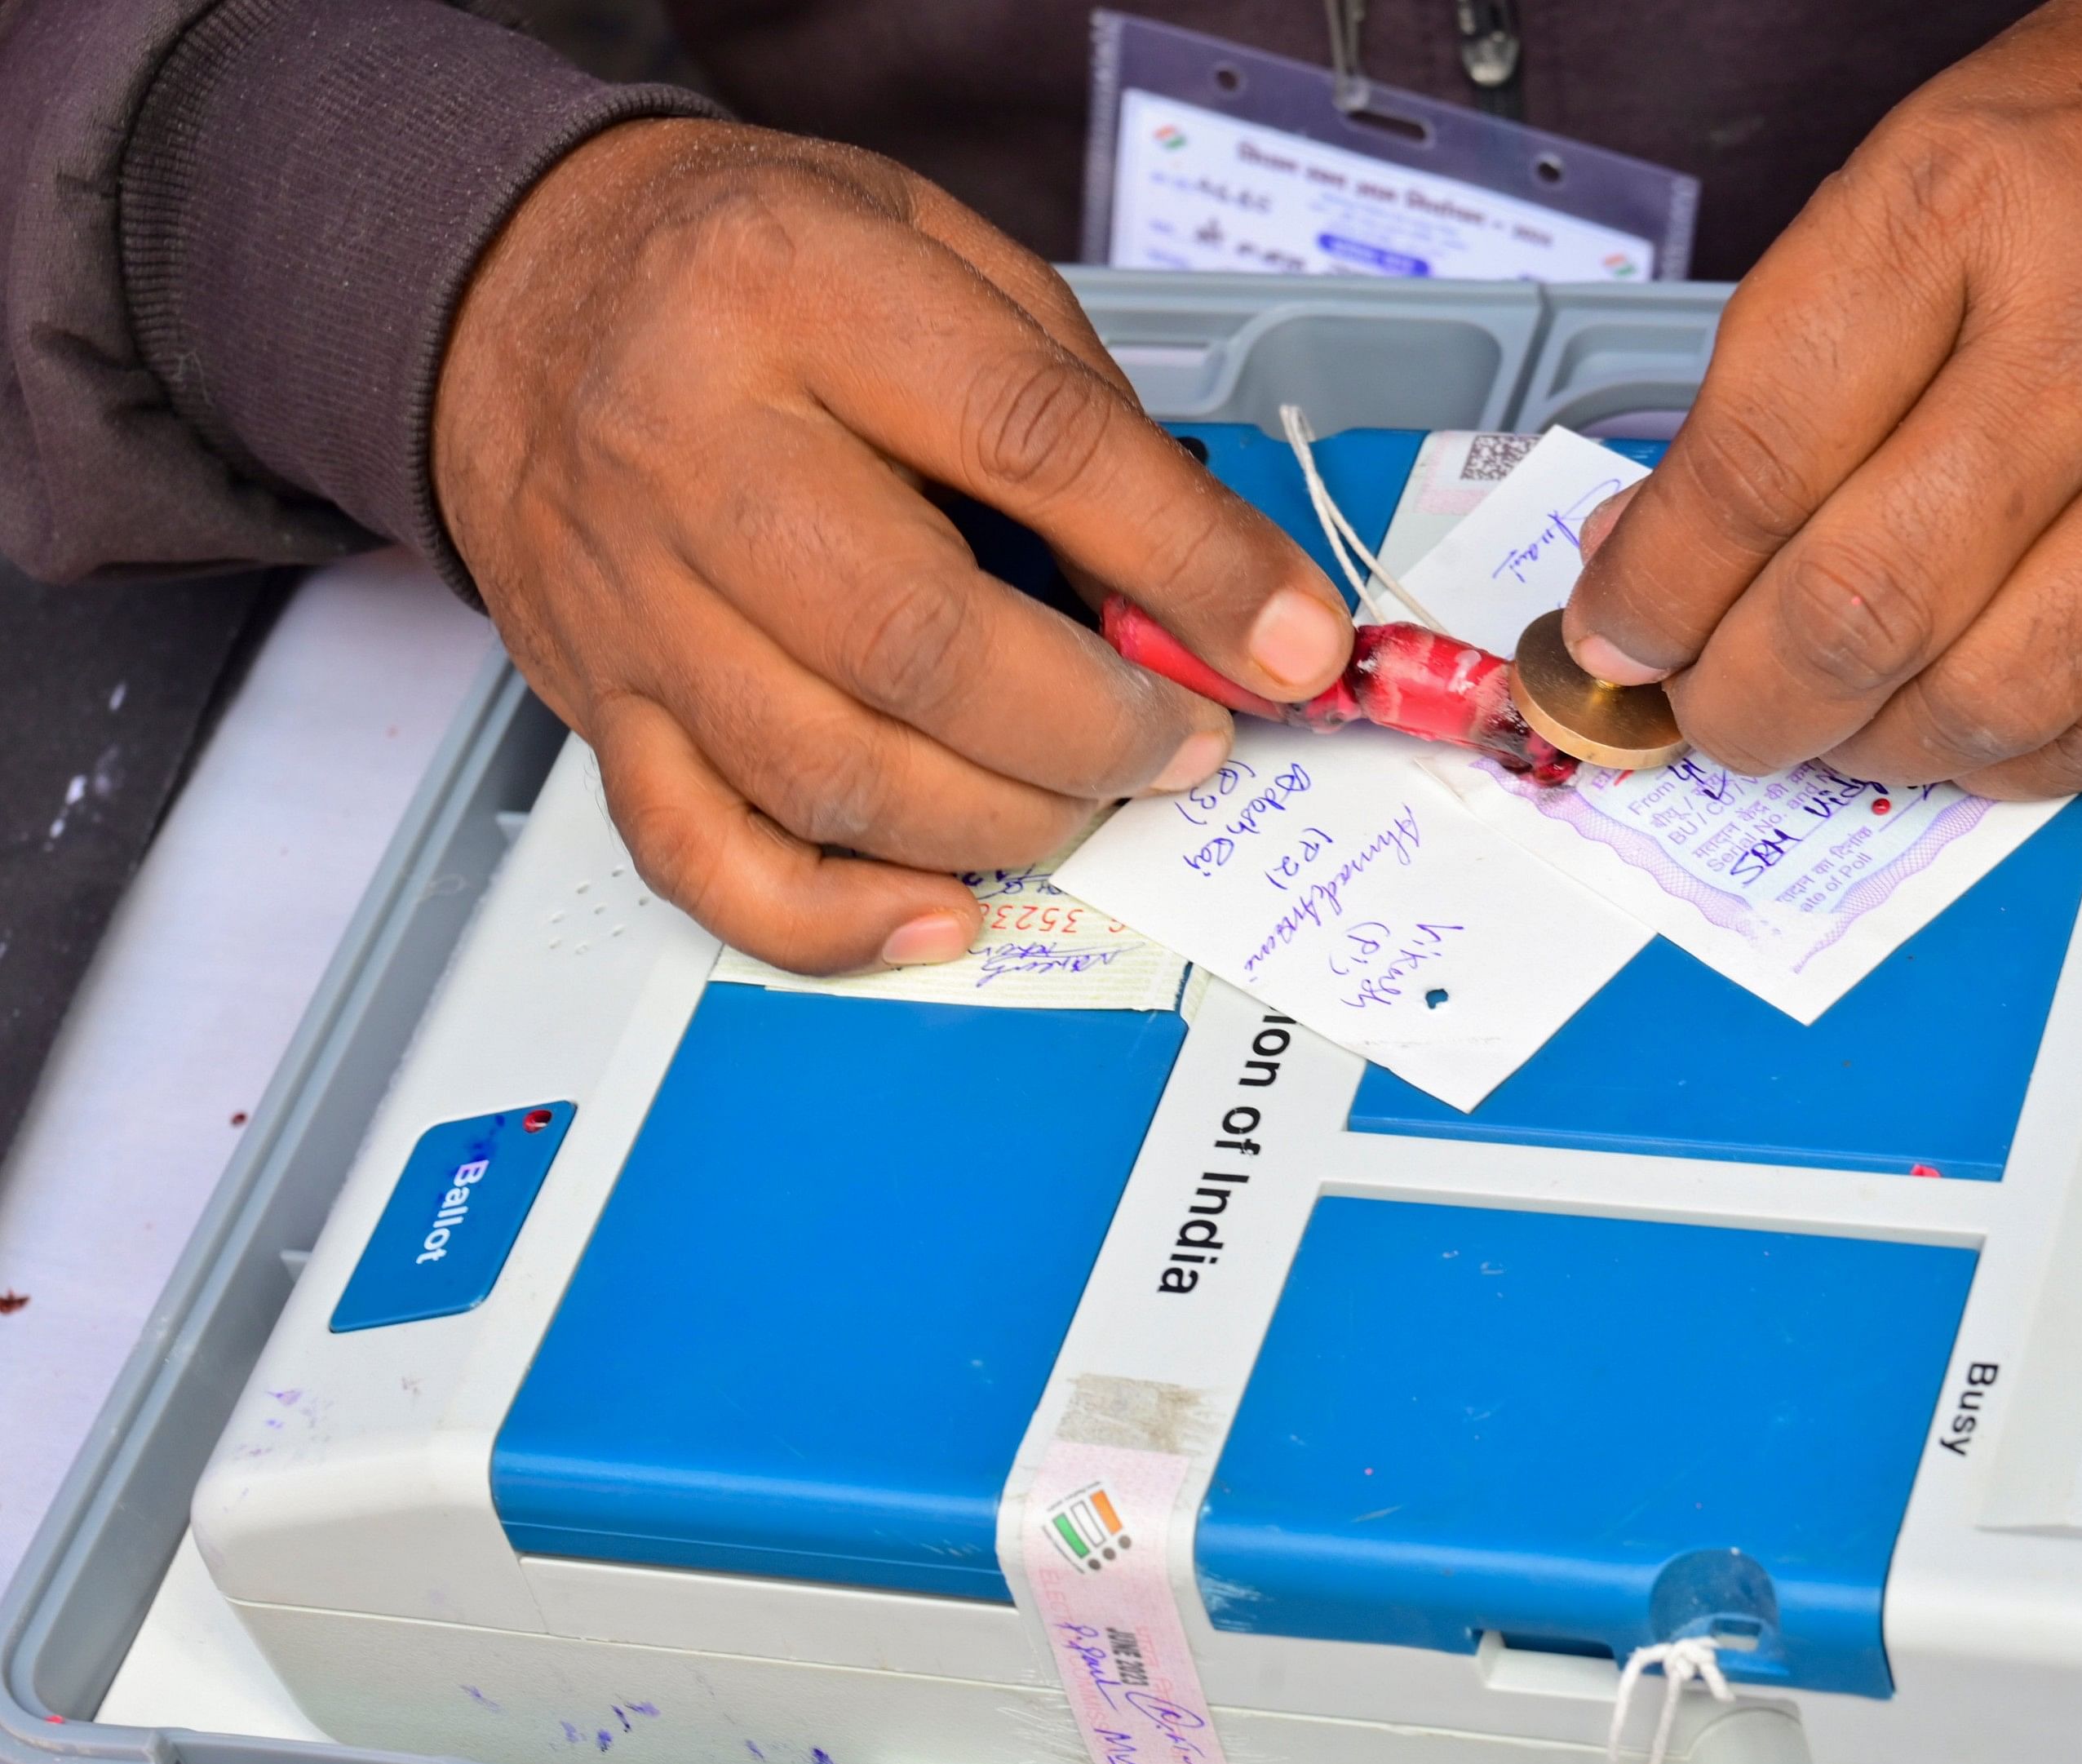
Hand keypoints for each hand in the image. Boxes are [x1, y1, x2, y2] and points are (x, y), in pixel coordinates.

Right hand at [435, 120, 1349, 971]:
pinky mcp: (594, 704)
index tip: (1294, 644)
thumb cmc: (751, 268)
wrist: (515, 286)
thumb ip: (1084, 421)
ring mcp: (630, 596)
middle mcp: (690, 447)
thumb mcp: (943, 258)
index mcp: (798, 293)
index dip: (1191, 564)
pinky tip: (944, 905)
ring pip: (829, 769)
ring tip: (1092, 790)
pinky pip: (703, 857)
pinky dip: (836, 915)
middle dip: (1097, 723)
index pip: (1031, 443)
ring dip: (1006, 815)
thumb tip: (1220, 603)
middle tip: (1187, 738)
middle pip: (920, 640)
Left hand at [1560, 0, 2081, 794]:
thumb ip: (1792, 355)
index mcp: (1968, 216)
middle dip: (1737, 698)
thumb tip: (1661, 544)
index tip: (1617, 626)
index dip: (1656, 582)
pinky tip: (1959, 727)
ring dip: (1862, 748)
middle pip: (1857, 608)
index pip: (1755, 459)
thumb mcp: (1930, 167)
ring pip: (1980, 701)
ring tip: (1823, 719)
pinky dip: (2005, 764)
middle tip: (1702, 703)